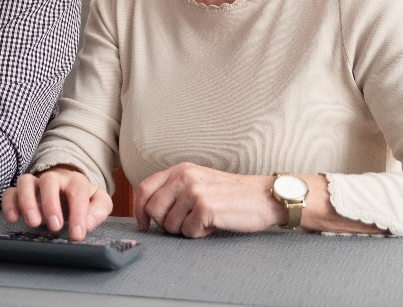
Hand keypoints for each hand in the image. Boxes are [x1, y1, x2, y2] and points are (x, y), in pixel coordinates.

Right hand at [1, 167, 112, 240]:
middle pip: (49, 180)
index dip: (78, 214)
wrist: (66, 186)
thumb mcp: (98, 201)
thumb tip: (87, 223)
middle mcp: (54, 179)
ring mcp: (35, 184)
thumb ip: (98, 210)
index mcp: (76, 181)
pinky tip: (13, 219)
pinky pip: (10, 192)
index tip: (77, 234)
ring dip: (27, 202)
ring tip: (33, 223)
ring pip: (26, 182)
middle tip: (54, 226)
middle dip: (50, 204)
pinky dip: (9, 204)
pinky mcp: (20, 192)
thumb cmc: (81, 197)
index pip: (78, 192)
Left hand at [134, 163, 279, 237]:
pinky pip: (188, 232)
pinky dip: (200, 234)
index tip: (144, 224)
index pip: (145, 188)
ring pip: (170, 225)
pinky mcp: (205, 208)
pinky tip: (214, 224)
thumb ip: (175, 189)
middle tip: (186, 223)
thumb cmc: (230, 194)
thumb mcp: (199, 181)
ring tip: (204, 220)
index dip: (139, 209)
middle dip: (166, 224)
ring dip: (186, 229)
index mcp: (180, 169)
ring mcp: (194, 191)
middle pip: (153, 210)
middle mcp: (184, 177)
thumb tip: (149, 210)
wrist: (263, 196)